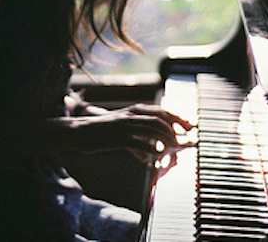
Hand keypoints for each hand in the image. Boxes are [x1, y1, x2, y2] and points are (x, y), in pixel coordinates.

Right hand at [69, 103, 194, 159]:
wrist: (78, 132)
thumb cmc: (100, 132)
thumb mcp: (119, 129)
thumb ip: (134, 140)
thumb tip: (146, 156)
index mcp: (133, 110)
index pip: (161, 111)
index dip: (178, 118)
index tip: (190, 126)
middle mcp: (131, 114)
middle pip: (160, 119)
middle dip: (175, 128)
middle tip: (185, 139)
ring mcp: (125, 125)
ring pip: (152, 129)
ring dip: (166, 138)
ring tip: (174, 148)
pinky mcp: (118, 137)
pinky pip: (139, 142)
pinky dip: (150, 148)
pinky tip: (156, 155)